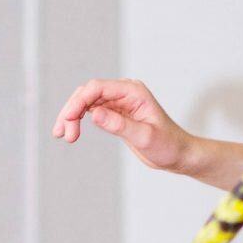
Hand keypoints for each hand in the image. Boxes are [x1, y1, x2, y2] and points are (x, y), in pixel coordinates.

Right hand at [51, 78, 193, 172]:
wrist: (178, 154)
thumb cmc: (168, 145)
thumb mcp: (144, 137)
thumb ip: (120, 125)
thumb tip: (95, 114)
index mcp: (134, 92)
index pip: (97, 88)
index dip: (78, 102)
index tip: (67, 121)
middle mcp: (125, 92)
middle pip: (88, 93)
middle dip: (71, 111)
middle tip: (63, 135)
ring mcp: (119, 101)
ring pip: (86, 102)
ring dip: (71, 116)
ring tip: (64, 136)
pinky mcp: (115, 112)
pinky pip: (90, 110)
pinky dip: (78, 120)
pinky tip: (70, 132)